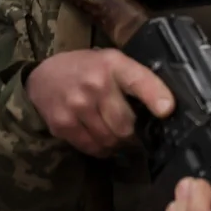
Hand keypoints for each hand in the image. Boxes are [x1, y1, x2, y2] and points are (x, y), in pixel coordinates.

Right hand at [26, 48, 173, 156]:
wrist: (44, 75)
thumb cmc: (89, 69)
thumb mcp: (115, 62)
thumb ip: (137, 80)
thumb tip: (165, 110)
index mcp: (114, 65)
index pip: (138, 80)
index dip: (155, 96)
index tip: (167, 110)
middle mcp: (95, 84)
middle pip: (126, 123)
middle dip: (135, 133)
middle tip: (136, 132)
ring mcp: (76, 105)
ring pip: (110, 139)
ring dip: (120, 143)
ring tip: (120, 136)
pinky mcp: (62, 124)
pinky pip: (91, 147)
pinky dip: (102, 149)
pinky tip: (103, 140)